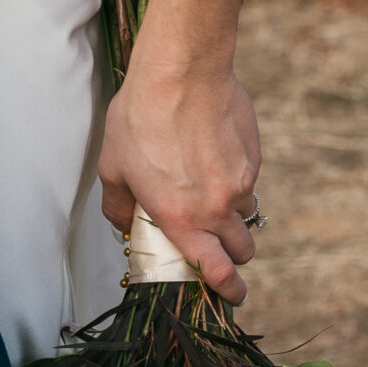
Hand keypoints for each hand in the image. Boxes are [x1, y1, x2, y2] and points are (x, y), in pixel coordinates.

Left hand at [98, 61, 260, 303]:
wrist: (182, 71)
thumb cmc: (141, 117)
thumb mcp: (114, 167)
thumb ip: (119, 207)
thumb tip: (124, 226)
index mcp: (182, 219)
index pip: (216, 271)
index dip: (228, 290)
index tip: (232, 296)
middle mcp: (217, 207)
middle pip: (241, 250)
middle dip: (234, 255)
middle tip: (221, 247)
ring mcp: (241, 181)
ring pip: (246, 213)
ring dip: (234, 216)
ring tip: (211, 195)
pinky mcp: (253, 156)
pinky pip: (248, 180)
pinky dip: (235, 179)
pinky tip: (213, 155)